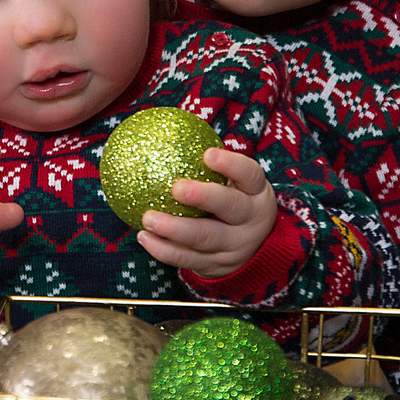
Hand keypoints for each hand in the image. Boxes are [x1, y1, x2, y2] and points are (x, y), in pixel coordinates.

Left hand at [139, 145, 276, 278]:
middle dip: (203, 197)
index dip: (231, 165)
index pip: (249, 175)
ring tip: (148, 218)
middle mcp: (251, 220)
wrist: (254, 249)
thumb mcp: (236, 183)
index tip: (207, 155)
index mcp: (256, 193)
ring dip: (174, 229)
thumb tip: (167, 132)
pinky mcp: (217, 266)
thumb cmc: (233, 200)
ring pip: (204, 238)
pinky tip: (143, 237)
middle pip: (230, 208)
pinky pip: (188, 259)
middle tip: (176, 188)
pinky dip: (163, 249)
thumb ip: (211, 164)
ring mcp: (235, 246)